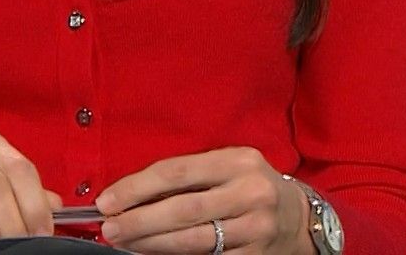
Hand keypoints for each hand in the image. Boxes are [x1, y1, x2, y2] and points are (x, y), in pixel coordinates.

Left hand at [95, 147, 310, 253]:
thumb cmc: (249, 186)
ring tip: (125, 243)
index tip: (108, 201)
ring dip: (151, 244)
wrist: (297, 217)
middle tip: (110, 228)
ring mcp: (255, 228)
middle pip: (182, 209)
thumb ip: (190, 175)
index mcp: (238, 160)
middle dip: (139, 221)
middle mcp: (250, 192)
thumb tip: (132, 194)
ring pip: (192, 240)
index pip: (177, 171)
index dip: (137, 187)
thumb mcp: (229, 167)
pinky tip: (154, 254)